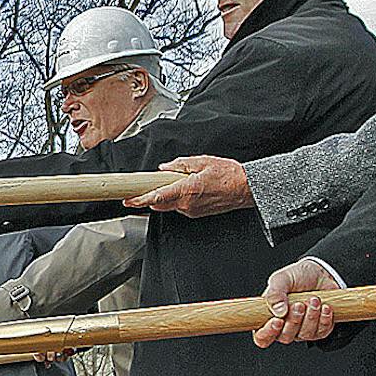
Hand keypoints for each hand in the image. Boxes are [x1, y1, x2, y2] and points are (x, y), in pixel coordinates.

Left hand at [133, 156, 253, 216]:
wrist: (246, 188)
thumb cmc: (229, 174)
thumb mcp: (202, 161)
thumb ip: (180, 165)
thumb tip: (165, 168)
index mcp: (187, 190)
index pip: (157, 197)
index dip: (140, 200)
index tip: (128, 200)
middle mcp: (187, 204)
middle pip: (159, 204)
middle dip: (151, 196)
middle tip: (147, 186)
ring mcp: (191, 211)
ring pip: (169, 205)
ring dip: (166, 196)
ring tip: (177, 182)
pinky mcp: (196, 213)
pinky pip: (180, 207)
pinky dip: (177, 199)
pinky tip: (186, 188)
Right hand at [253, 260, 340, 347]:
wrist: (320, 273)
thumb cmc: (297, 277)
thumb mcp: (281, 279)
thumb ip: (275, 294)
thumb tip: (278, 311)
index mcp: (269, 317)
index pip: (262, 337)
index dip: (268, 333)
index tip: (278, 320)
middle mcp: (285, 327)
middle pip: (285, 337)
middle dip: (294, 321)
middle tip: (299, 304)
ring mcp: (303, 330)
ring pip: (305, 334)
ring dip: (311, 317)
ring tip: (314, 299)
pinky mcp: (320, 329)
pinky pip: (322, 331)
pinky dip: (324, 319)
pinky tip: (325, 306)